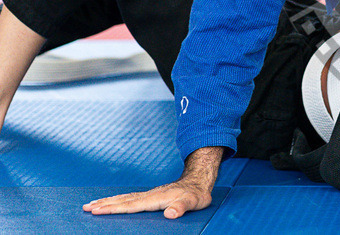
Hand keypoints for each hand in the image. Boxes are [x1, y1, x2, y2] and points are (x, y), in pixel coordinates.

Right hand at [84, 146, 221, 218]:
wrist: (199, 181)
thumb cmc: (195, 194)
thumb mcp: (192, 203)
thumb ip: (181, 208)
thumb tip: (170, 214)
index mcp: (155, 199)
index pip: (130, 205)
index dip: (114, 209)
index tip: (97, 210)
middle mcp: (149, 195)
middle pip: (122, 200)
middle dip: (104, 204)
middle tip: (85, 207)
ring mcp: (148, 194)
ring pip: (124, 198)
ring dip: (107, 201)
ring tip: (91, 204)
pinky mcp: (150, 196)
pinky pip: (129, 198)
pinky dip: (117, 200)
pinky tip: (112, 202)